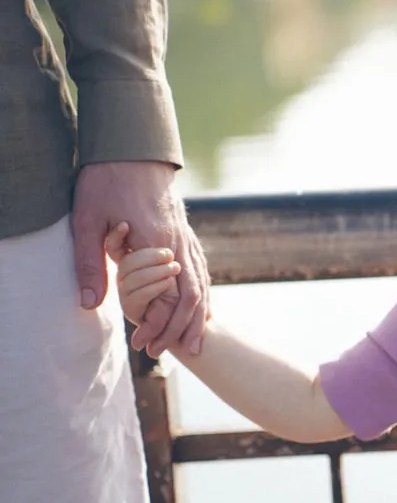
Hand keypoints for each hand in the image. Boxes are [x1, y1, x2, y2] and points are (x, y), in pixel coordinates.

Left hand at [72, 161, 209, 356]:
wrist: (133, 147)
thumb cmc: (107, 181)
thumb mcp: (87, 221)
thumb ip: (90, 264)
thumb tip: (91, 303)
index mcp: (158, 243)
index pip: (169, 297)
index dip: (160, 326)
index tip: (144, 346)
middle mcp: (180, 244)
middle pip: (193, 296)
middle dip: (185, 329)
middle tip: (177, 354)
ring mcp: (187, 238)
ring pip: (203, 284)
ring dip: (199, 315)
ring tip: (195, 341)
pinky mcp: (186, 233)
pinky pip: (202, 270)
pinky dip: (204, 294)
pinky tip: (201, 307)